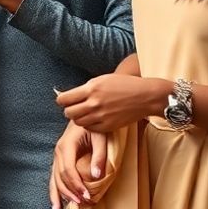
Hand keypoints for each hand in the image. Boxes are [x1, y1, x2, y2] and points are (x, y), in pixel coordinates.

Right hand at [49, 121, 107, 208]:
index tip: (87, 196)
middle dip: (70, 192)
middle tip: (82, 203)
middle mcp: (58, 151)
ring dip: (60, 194)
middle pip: (60, 177)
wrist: (85, 112)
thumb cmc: (94, 124)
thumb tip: (97, 176)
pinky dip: (54, 191)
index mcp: (67, 145)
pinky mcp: (60, 159)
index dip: (76, 185)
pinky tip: (55, 203)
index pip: (68, 170)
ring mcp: (57, 155)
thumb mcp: (101, 136)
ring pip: (54, 179)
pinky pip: (54, 177)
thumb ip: (99, 155)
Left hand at [55, 74, 170, 132]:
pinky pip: (90, 128)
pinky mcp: (108, 126)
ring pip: (78, 122)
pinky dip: (89, 124)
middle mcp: (94, 103)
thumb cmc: (124, 84)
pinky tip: (94, 118)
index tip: (64, 100)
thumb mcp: (102, 80)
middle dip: (69, 110)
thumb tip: (68, 95)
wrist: (145, 96)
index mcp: (91, 88)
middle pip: (69, 112)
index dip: (62, 100)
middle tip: (74, 107)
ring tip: (85, 113)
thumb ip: (85, 88)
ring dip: (78, 118)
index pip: (64, 99)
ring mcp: (101, 116)